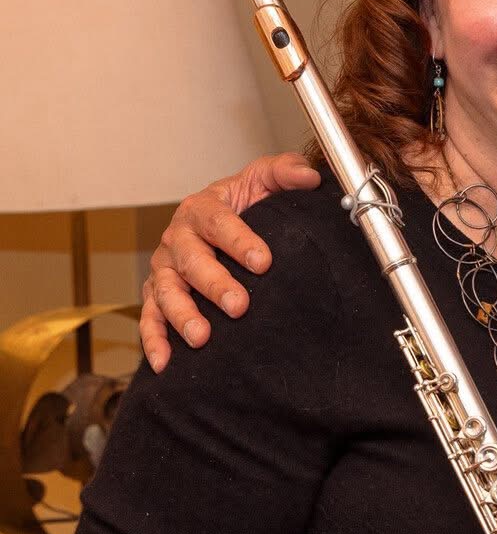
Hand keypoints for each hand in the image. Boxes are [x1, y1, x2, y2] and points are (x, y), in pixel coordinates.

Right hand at [140, 153, 320, 371]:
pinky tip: (165, 361)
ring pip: (166, 291)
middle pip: (191, 261)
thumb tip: (308, 176)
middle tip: (239, 306)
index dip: (239, 241)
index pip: (218, 222)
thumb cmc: (246, 201)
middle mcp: (177, 237)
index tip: (264, 262)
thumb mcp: (266, 179)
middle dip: (214, 284)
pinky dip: (153, 339)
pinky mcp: (157, 293)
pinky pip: (150, 317)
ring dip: (182, 315)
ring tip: (202, 337)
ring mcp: (165, 268)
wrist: (223, 220)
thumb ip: (287, 172)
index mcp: (202, 208)